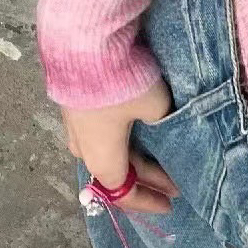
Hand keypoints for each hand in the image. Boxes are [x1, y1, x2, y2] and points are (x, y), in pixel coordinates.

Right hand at [59, 78, 182, 214]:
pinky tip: (132, 129)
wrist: (85, 44)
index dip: (147, 200)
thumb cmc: (122, 84)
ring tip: (156, 157)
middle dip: (146, 179)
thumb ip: (161, 122)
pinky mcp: (74, 102)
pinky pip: (98, 131)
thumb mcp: (155, 106)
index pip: (123, 192)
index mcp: (102, 158)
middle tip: (173, 182)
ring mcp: (75, 124)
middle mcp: (83, 147)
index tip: (169, 203)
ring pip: (105, 150)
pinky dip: (120, 138)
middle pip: (117, 171)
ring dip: (131, 157)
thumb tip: (159, 121)